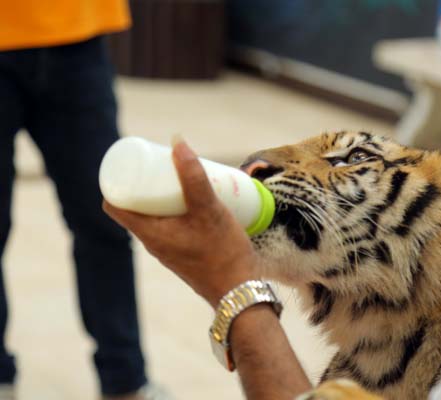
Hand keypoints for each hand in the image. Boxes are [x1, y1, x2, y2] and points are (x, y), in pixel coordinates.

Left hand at [103, 139, 258, 307]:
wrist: (240, 291)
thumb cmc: (223, 252)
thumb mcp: (208, 209)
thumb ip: (194, 177)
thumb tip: (176, 142)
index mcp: (150, 234)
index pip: (114, 206)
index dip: (117, 181)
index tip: (133, 163)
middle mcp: (155, 244)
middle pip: (136, 208)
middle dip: (144, 183)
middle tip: (162, 164)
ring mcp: (170, 250)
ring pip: (155, 217)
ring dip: (162, 196)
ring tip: (181, 177)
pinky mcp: (185, 253)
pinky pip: (171, 226)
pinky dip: (176, 210)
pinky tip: (197, 201)